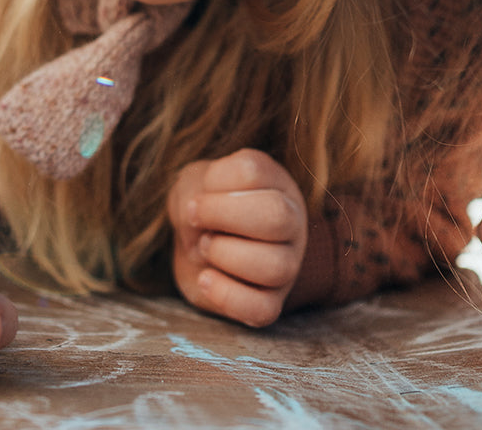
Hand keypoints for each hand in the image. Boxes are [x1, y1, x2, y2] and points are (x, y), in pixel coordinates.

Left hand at [167, 148, 306, 327]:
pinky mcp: (273, 301)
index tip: (196, 197)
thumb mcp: (192, 185)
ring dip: (226, 255)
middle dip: (224, 216)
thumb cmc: (203, 206)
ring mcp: (288, 263)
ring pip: (275, 266)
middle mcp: (290, 219)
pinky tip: (205, 279)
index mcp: (273, 181)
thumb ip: (191, 194)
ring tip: (205, 247)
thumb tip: (198, 234)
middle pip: (276, 216)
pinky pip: (263, 309)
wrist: (202, 244)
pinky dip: (226, 295)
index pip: (252, 172)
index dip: (215, 182)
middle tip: (198, 220)